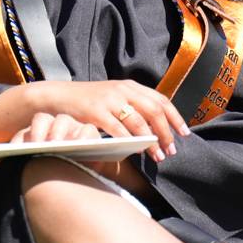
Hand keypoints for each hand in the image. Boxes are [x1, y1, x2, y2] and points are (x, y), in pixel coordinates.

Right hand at [24, 80, 189, 162]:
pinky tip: (138, 151)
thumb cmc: (88, 101)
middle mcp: (122, 90)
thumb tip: (157, 124)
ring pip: (139, 122)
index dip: (175, 117)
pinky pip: (119, 129)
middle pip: (154, 111)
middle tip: (171, 150)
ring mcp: (109, 100)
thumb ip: (133, 104)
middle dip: (166, 132)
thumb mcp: (113, 96)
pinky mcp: (96, 112)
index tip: (184, 134)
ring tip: (157, 156)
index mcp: (130, 86)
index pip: (161, 100)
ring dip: (152, 141)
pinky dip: (131, 141)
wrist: (59, 96)